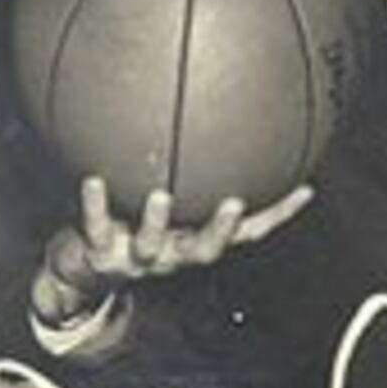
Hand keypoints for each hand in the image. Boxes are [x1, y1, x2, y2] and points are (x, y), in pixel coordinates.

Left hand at [31, 174, 313, 322]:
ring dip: (156, 222)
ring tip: (159, 196)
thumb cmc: (133, 226)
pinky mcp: (99, 254)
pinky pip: (96, 227)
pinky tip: (93, 179)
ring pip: (151, 245)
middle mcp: (172, 254)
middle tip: (234, 202)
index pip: (245, 233)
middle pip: (206, 250)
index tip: (304, 188)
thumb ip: (194, 171)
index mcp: (194, 241)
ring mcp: (136, 258)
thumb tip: (228, 117)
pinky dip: (95, 205)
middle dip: (221, 229)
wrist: (83, 269)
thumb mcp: (169, 200)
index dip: (277, 215)